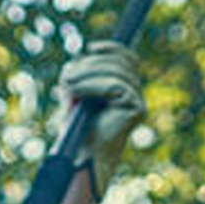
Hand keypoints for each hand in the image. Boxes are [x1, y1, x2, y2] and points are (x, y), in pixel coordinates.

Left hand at [59, 39, 144, 201]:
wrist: (84, 156)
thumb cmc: (78, 130)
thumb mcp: (76, 95)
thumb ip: (80, 75)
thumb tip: (80, 57)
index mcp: (124, 88)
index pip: (127, 58)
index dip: (111, 48)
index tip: (90, 48)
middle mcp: (135, 94)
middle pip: (119, 61)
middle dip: (89, 65)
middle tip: (66, 78)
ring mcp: (138, 101)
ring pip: (116, 71)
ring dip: (86, 75)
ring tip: (67, 86)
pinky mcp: (137, 109)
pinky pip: (114, 86)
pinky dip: (91, 85)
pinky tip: (76, 93)